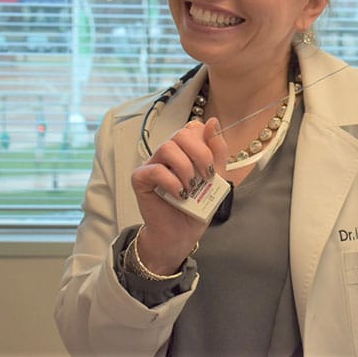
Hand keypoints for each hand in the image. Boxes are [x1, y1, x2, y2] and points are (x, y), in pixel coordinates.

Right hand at [130, 117, 226, 274]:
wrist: (181, 234)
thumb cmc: (197, 208)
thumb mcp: (216, 179)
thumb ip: (217, 152)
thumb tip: (213, 122)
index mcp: (186, 151)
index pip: (193, 127)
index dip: (205, 140)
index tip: (212, 164)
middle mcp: (168, 154)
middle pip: (181, 133)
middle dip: (200, 153)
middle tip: (206, 176)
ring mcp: (153, 164)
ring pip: (167, 147)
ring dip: (185, 168)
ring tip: (191, 188)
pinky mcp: (140, 179)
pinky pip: (155, 169)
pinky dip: (172, 182)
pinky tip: (180, 195)